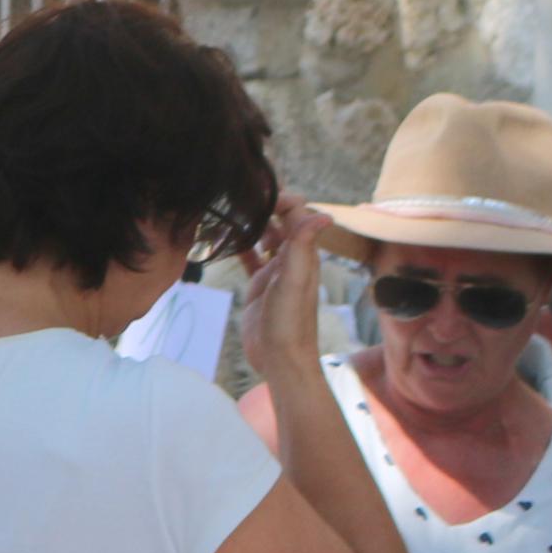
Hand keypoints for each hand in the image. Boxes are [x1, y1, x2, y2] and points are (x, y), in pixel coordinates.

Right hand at [243, 200, 329, 377]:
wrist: (281, 358)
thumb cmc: (289, 322)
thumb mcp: (295, 281)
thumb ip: (304, 247)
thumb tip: (324, 215)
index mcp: (304, 253)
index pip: (297, 212)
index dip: (281, 198)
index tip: (256, 194)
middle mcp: (292, 257)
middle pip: (282, 221)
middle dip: (265, 206)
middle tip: (239, 197)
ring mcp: (275, 271)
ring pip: (266, 237)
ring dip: (253, 224)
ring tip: (231, 213)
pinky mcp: (260, 285)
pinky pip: (252, 259)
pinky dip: (242, 247)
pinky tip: (227, 240)